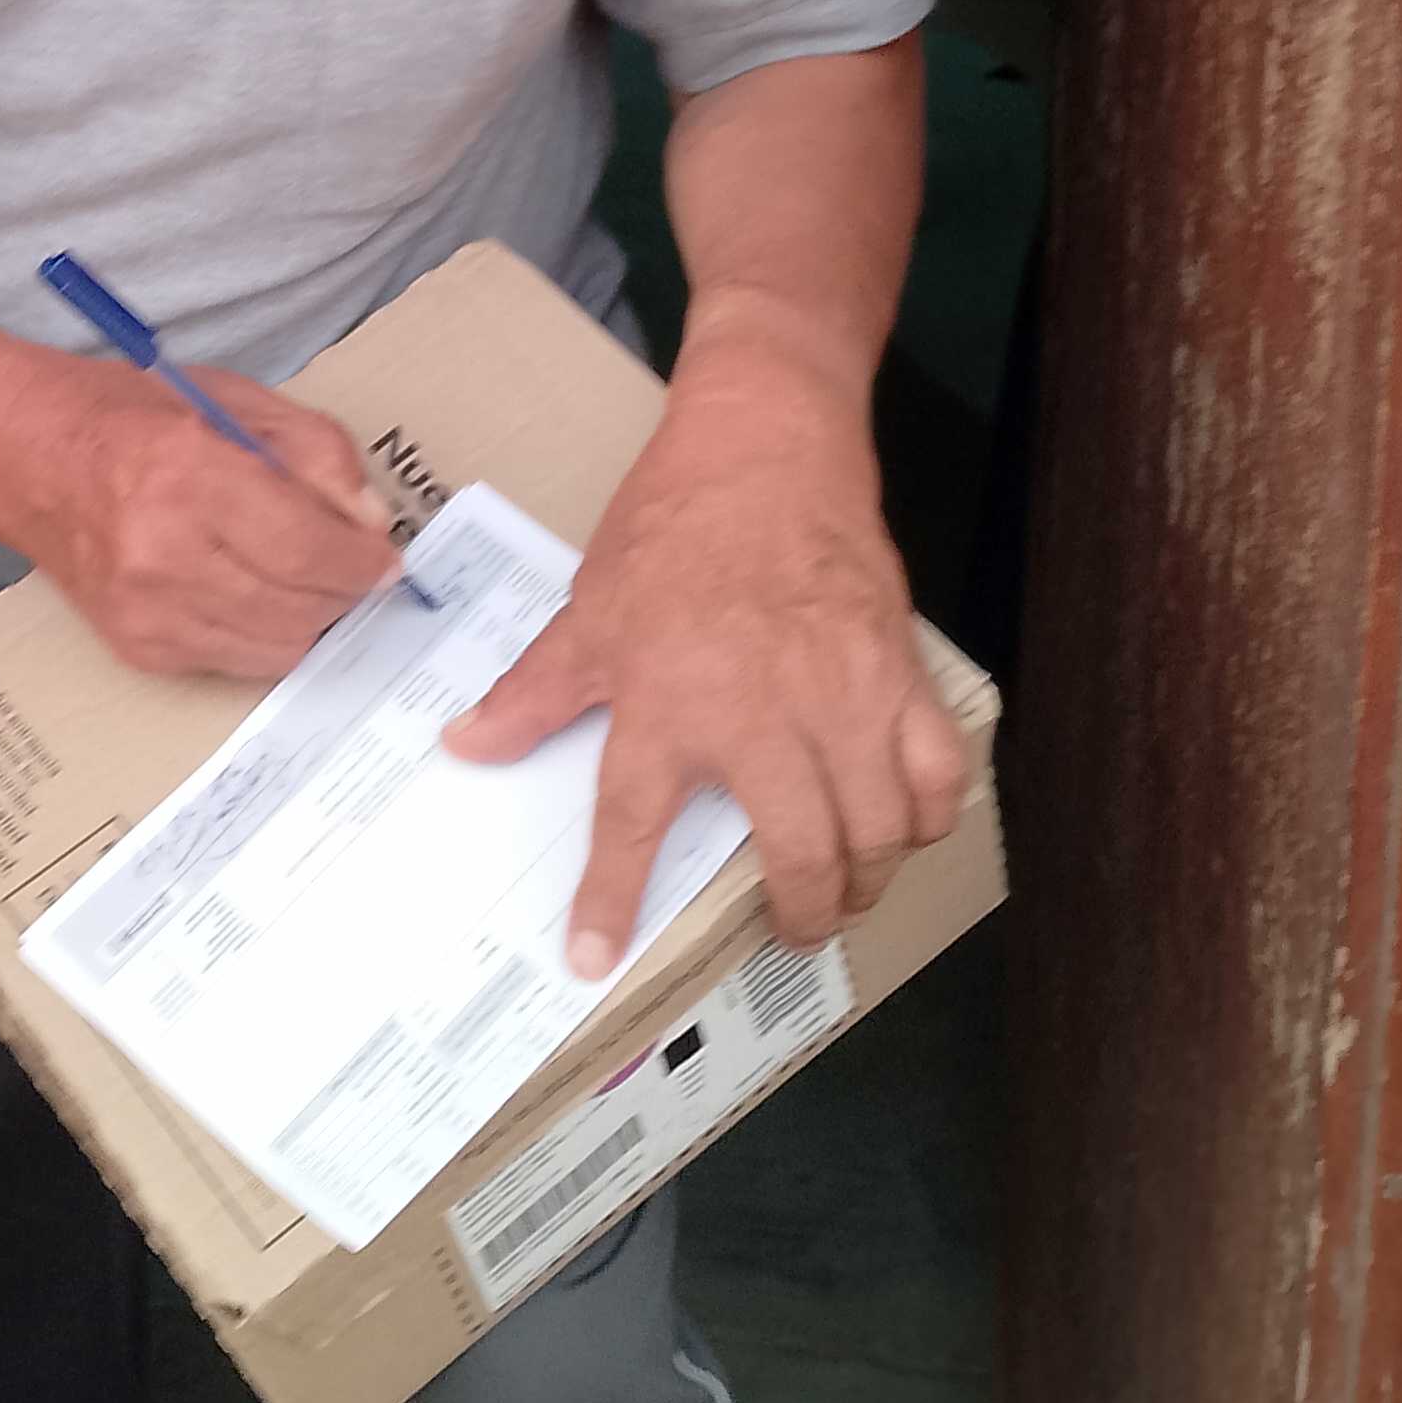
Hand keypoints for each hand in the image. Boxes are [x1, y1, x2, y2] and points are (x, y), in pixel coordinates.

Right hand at [10, 362, 405, 681]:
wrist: (21, 454)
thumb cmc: (129, 414)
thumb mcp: (233, 399)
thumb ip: (315, 452)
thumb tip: (369, 522)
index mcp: (189, 473)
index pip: (307, 548)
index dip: (363, 563)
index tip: (386, 560)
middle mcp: (162, 552)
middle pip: (299, 608)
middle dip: (345, 594)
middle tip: (357, 571)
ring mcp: (144, 610)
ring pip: (275, 648)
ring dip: (312, 620)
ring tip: (314, 584)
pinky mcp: (135, 648)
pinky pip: (234, 662)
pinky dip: (265, 635)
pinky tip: (260, 596)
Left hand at [444, 338, 967, 967]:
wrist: (764, 443)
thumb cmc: (670, 525)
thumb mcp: (589, 609)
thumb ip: (534, 691)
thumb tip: (465, 747)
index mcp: (666, 702)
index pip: (630, 826)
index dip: (610, 901)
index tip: (594, 960)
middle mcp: (758, 713)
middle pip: (798, 855)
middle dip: (799, 914)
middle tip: (790, 927)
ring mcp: (841, 696)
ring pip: (874, 831)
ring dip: (864, 879)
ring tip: (844, 887)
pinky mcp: (900, 672)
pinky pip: (936, 774)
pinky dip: (926, 815)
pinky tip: (903, 824)